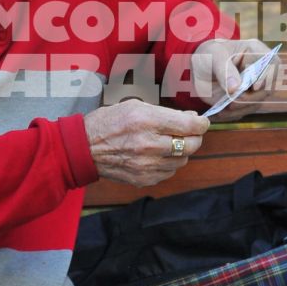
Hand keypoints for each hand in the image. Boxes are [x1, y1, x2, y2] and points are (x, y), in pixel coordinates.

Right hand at [84, 99, 208, 186]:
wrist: (85, 148)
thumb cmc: (110, 122)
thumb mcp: (136, 106)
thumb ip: (167, 113)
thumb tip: (192, 120)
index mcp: (148, 121)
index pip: (190, 126)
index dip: (201, 124)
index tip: (201, 122)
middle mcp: (149, 144)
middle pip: (192, 145)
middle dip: (195, 137)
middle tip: (187, 132)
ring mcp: (147, 165)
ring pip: (183, 160)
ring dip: (181, 151)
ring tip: (167, 143)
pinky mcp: (144, 178)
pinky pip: (170, 172)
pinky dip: (168, 163)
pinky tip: (156, 155)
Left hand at [193, 38, 274, 119]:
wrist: (199, 69)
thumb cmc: (209, 55)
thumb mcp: (213, 57)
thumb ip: (224, 71)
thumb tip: (236, 89)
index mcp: (255, 52)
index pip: (272, 64)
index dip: (268, 76)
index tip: (254, 87)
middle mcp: (259, 70)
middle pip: (268, 87)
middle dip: (252, 97)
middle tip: (233, 101)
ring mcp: (254, 86)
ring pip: (257, 101)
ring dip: (241, 108)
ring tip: (224, 108)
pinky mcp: (246, 99)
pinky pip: (245, 110)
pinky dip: (234, 114)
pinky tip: (221, 112)